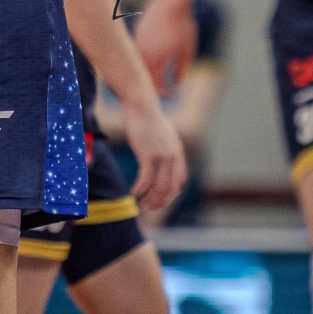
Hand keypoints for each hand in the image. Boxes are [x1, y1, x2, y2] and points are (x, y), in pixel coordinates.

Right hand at [121, 97, 187, 214]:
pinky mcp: (147, 154)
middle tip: (149, 207)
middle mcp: (173, 156)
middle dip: (161, 201)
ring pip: (158, 186)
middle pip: (170, 187)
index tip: (161, 200)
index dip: (171, 194)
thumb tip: (162, 156)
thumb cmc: (148, 117)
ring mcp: (161, 156)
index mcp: (178, 152)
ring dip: (150, 199)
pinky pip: (145, 179)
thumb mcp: (164, 133)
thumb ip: (166, 147)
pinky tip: (132, 193)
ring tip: (141, 204)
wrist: (141, 105)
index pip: (180, 181)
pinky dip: (139, 189)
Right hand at [133, 3, 196, 94]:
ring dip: (146, 69)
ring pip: (138, 62)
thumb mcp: (186, 51)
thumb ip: (180, 70)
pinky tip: (152, 56)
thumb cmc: (181, 27)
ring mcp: (137, 41)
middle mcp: (142, 52)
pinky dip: (144, 56)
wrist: (171, 2)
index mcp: (154, 60)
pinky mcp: (138, 31)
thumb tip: (177, 83)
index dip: (162, 92)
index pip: (154, 84)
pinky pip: (137, 49)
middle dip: (151, 83)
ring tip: (155, 74)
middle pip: (142, 75)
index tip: (169, 95)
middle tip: (161, 89)